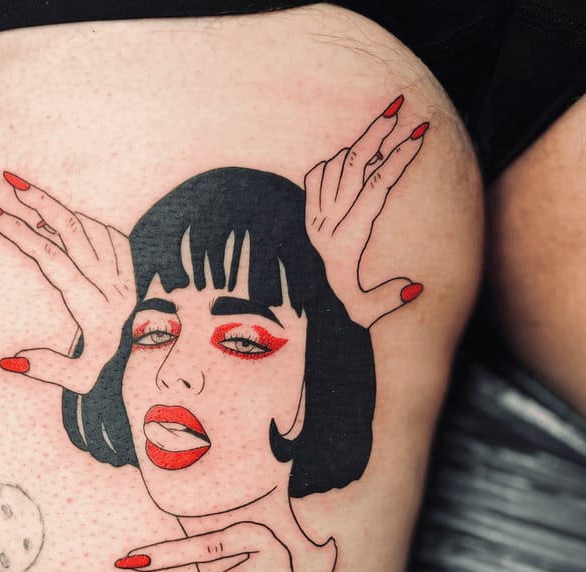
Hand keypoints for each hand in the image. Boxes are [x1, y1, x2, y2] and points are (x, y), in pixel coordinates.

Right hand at [0, 172, 134, 393]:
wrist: (142, 369)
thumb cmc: (103, 373)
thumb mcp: (79, 380)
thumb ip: (48, 368)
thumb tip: (11, 361)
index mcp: (96, 309)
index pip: (53, 261)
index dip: (22, 235)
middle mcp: (113, 287)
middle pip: (73, 233)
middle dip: (39, 203)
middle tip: (10, 181)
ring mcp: (126, 276)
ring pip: (90, 229)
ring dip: (57, 211)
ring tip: (27, 201)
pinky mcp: (132, 270)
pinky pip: (109, 234)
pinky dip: (82, 224)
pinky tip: (58, 224)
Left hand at [304, 95, 427, 328]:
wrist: (319, 309)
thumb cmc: (354, 308)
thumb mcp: (369, 311)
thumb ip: (390, 300)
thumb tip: (414, 287)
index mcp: (346, 240)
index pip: (376, 188)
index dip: (398, 159)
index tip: (420, 133)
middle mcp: (326, 224)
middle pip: (353, 166)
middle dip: (377, 133)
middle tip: (398, 105)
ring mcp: (313, 217)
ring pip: (335, 166)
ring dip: (362, 145)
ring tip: (386, 130)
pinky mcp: (307, 214)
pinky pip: (316, 175)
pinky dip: (335, 161)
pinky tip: (355, 160)